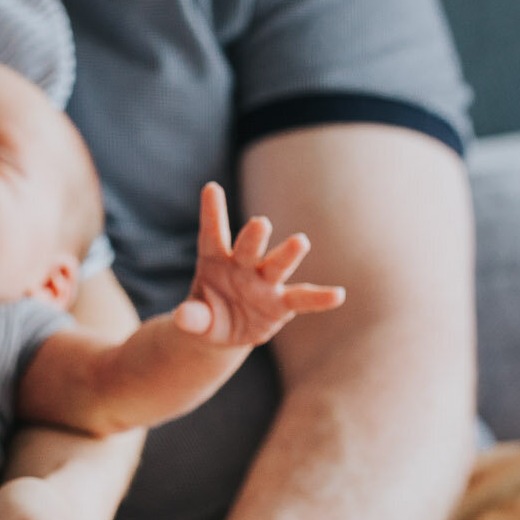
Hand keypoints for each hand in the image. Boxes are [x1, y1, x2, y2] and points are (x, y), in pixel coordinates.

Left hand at [175, 182, 343, 344]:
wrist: (224, 330)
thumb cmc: (207, 313)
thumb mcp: (195, 319)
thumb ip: (191, 317)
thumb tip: (181, 317)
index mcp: (214, 259)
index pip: (212, 234)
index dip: (212, 213)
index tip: (210, 188)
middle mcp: (243, 265)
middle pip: (248, 248)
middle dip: (254, 237)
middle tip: (259, 223)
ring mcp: (264, 283)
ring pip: (276, 266)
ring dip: (287, 254)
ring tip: (300, 241)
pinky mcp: (280, 304)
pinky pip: (301, 299)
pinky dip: (319, 298)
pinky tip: (338, 294)